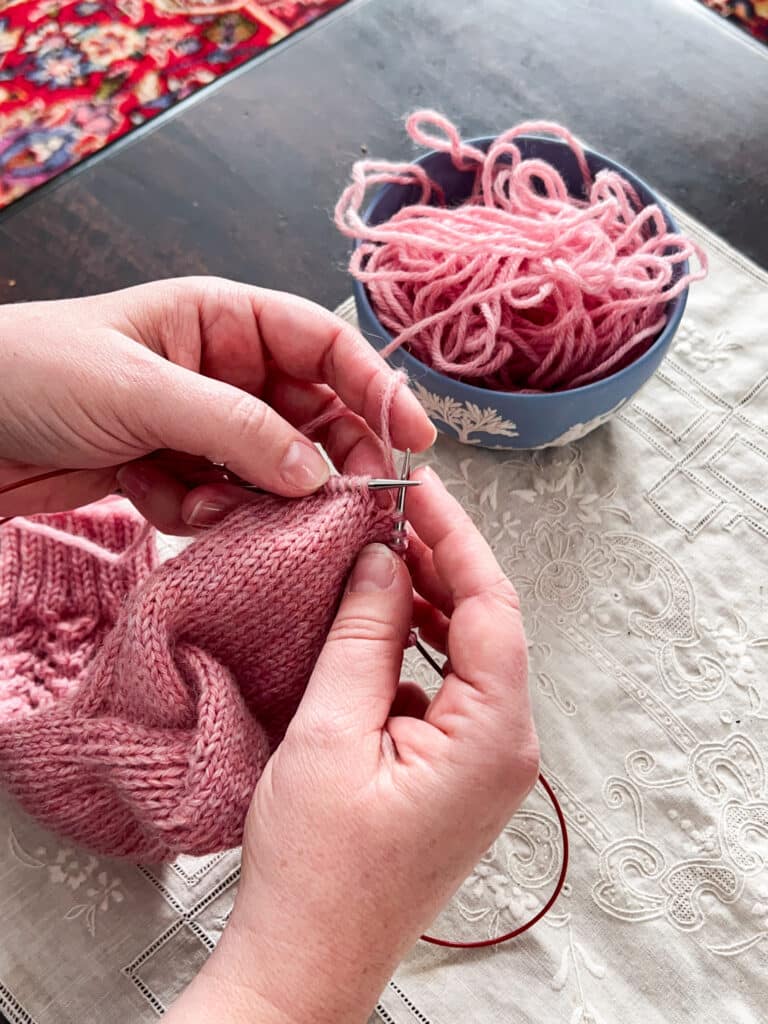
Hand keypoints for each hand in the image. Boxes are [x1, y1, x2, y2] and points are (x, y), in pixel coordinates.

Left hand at [0, 278, 434, 530]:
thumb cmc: (31, 372)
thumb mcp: (140, 390)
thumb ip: (236, 429)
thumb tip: (316, 473)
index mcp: (220, 319)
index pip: (321, 346)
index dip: (376, 386)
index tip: (416, 436)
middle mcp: (220, 370)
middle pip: (311, 413)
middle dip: (329, 457)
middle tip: (351, 503)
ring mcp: (198, 425)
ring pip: (271, 466)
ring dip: (267, 495)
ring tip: (247, 510)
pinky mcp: (173, 473)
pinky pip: (224, 500)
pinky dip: (211, 514)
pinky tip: (174, 506)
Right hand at [167, 469, 537, 1023]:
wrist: (306, 959)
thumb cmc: (317, 871)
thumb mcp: (330, 732)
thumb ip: (363, 634)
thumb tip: (383, 560)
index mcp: (493, 736)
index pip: (491, 604)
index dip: (456, 537)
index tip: (419, 489)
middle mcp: (505, 747)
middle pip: (486, 624)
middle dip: (440, 562)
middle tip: (390, 513)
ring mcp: (484, 762)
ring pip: (467, 652)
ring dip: (425, 602)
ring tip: (379, 555)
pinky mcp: (455, 771)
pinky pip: (447, 685)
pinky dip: (415, 645)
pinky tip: (376, 623)